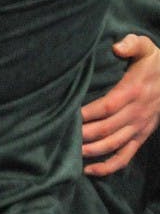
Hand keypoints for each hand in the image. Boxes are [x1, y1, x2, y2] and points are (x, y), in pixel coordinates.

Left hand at [81, 34, 159, 175]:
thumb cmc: (152, 61)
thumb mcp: (144, 46)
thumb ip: (130, 44)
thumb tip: (116, 48)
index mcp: (132, 91)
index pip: (107, 106)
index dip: (88, 113)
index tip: (69, 116)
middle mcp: (136, 113)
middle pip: (107, 129)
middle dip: (84, 135)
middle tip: (63, 137)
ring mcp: (139, 127)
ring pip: (113, 145)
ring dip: (92, 151)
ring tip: (71, 153)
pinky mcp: (141, 137)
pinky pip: (125, 156)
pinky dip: (109, 167)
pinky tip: (90, 170)